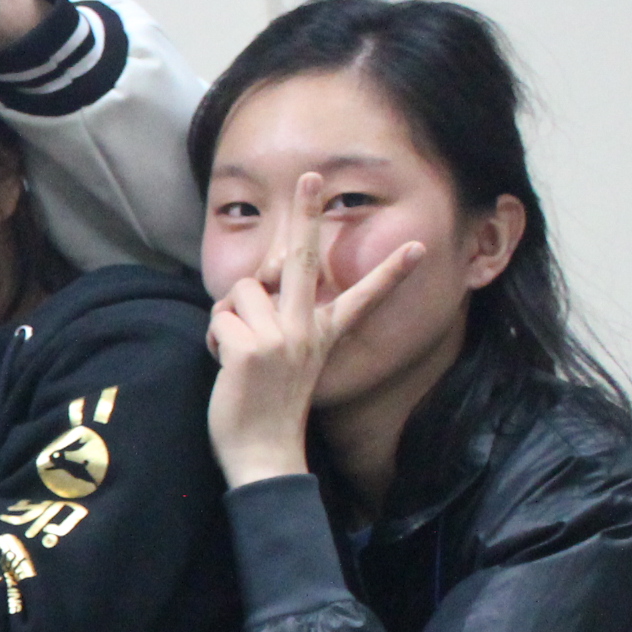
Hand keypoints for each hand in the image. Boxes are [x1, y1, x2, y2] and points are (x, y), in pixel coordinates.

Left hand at [206, 172, 422, 488]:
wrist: (264, 455)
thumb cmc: (267, 409)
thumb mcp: (287, 362)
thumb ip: (280, 323)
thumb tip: (260, 284)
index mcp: (323, 334)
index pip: (364, 297)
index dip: (390, 271)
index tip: (417, 246)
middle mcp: (307, 330)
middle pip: (303, 259)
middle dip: (307, 213)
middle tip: (311, 176)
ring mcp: (281, 337)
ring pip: (241, 291)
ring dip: (229, 318)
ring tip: (238, 354)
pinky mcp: (251, 348)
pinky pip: (220, 319)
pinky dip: (214, 340)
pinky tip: (227, 367)